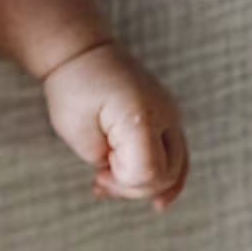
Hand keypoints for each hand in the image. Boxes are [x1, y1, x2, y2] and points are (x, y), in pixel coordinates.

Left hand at [41, 42, 188, 210]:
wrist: (82, 50)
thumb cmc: (73, 87)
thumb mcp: (75, 128)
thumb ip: (102, 159)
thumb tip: (125, 176)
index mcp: (139, 113)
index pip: (148, 172)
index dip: (124, 182)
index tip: (98, 172)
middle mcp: (165, 113)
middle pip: (168, 174)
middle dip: (133, 187)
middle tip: (99, 179)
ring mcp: (171, 114)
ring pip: (178, 168)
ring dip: (147, 185)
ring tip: (113, 183)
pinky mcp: (169, 118)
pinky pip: (178, 156)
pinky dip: (166, 178)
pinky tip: (157, 200)